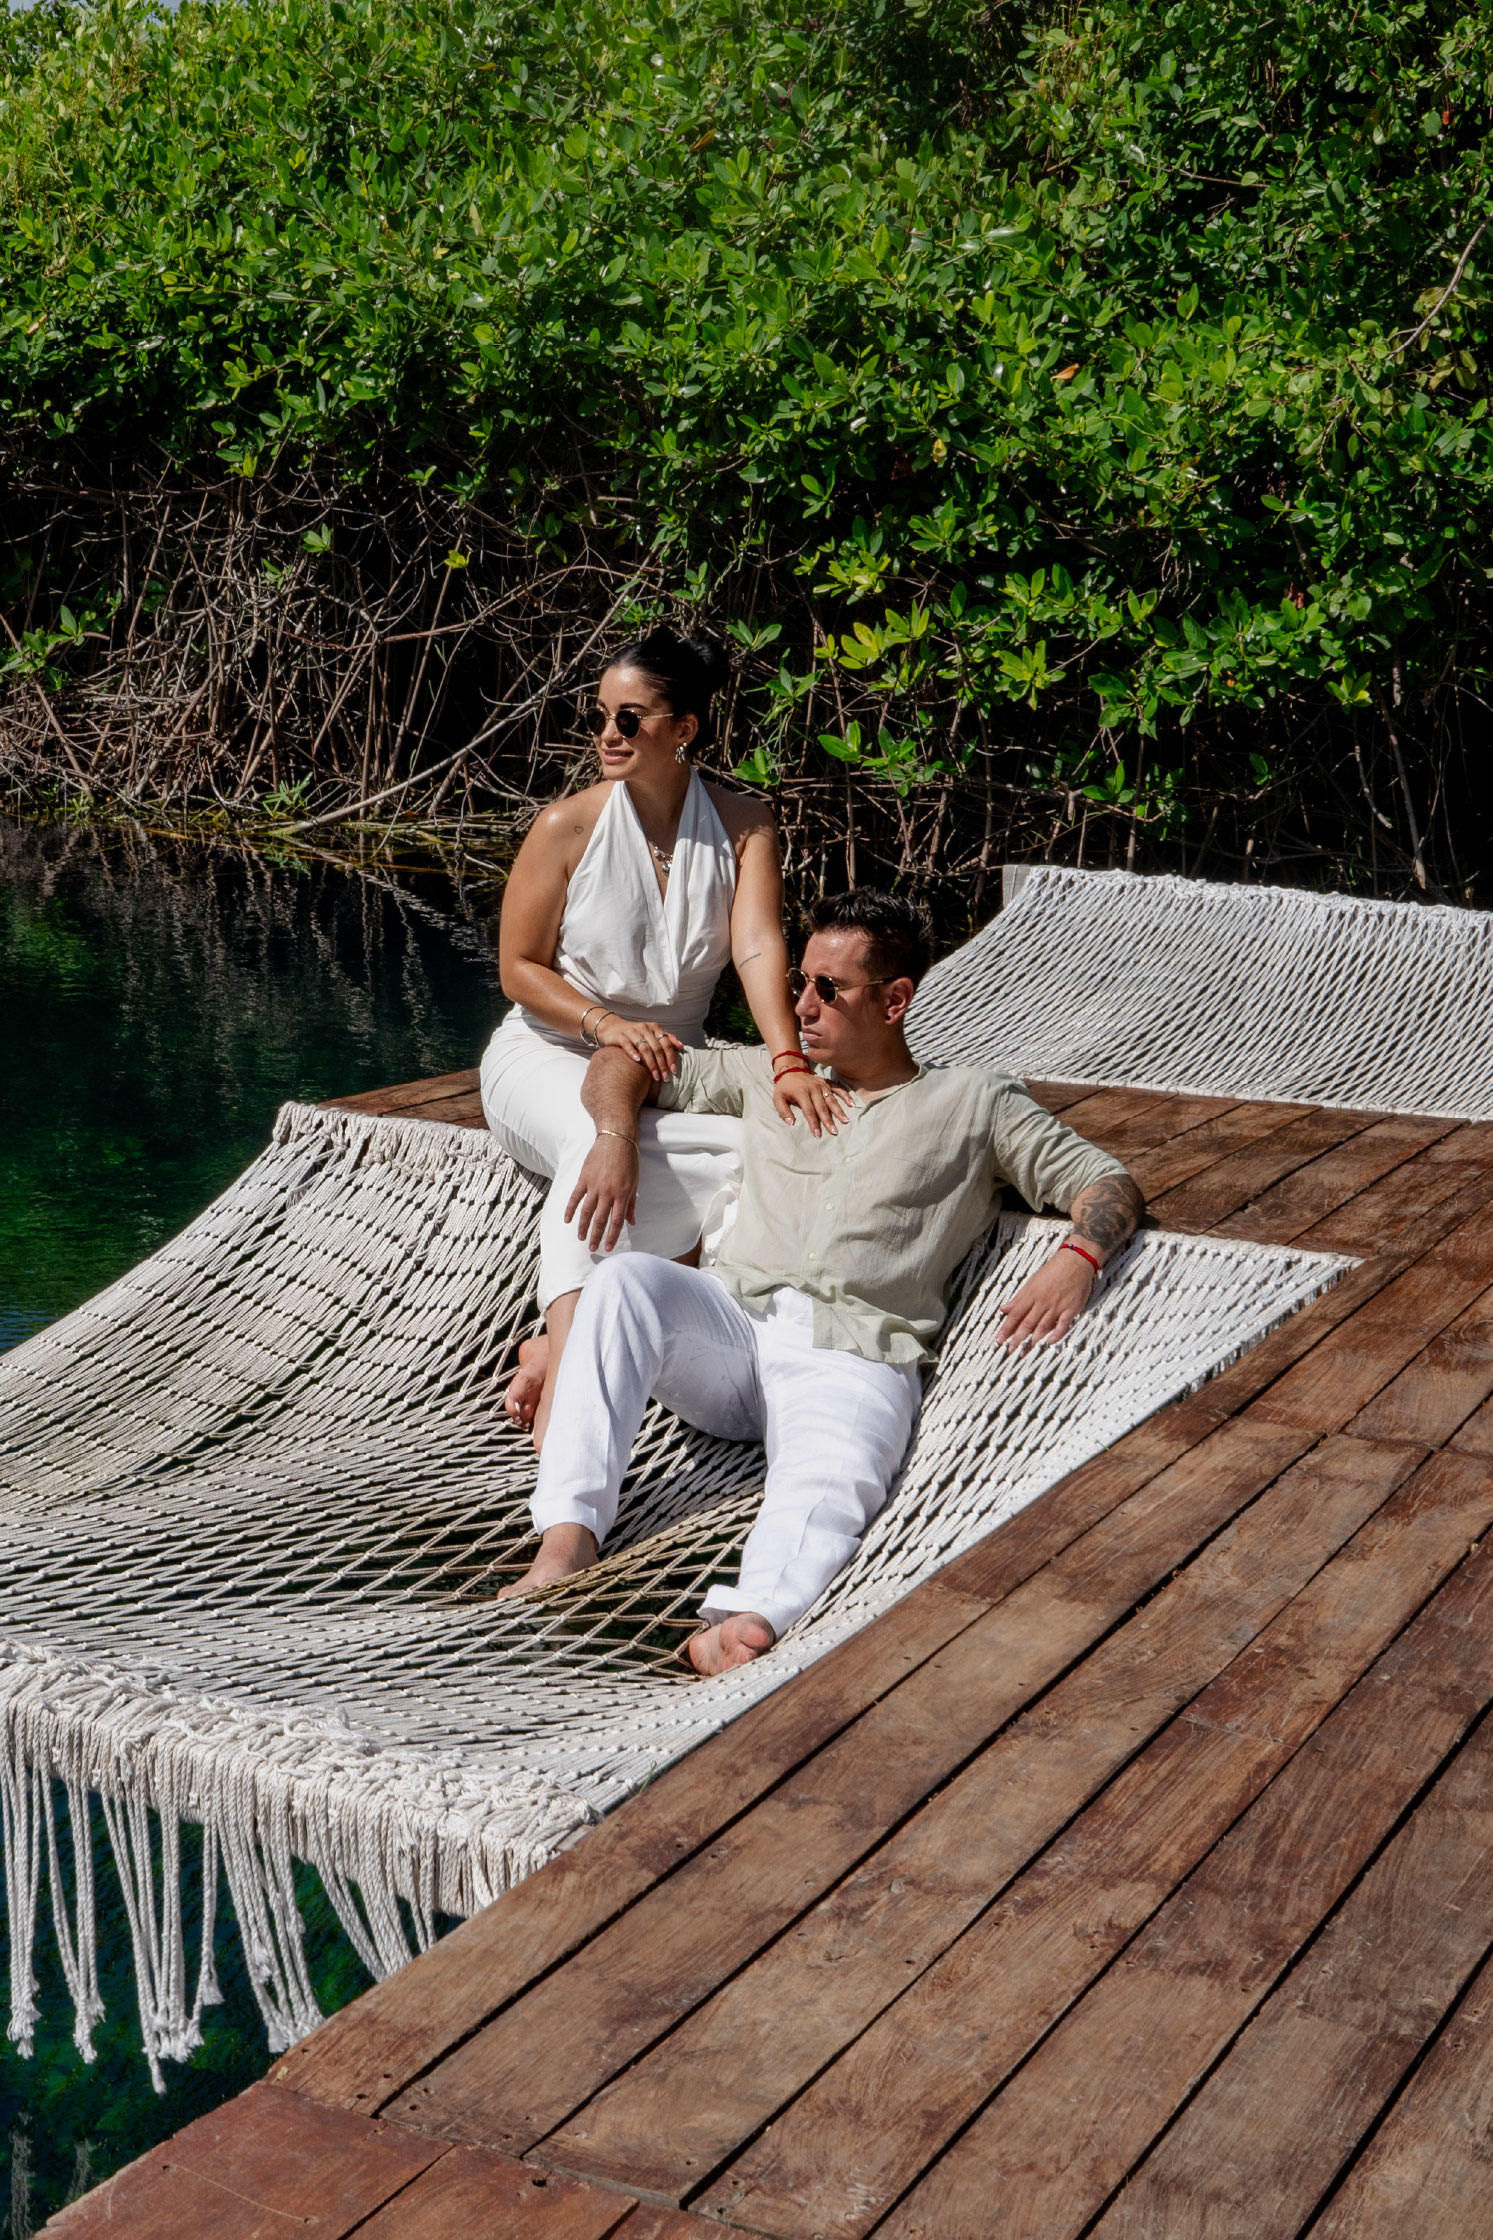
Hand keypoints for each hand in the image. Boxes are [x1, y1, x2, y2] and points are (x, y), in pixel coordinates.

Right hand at [565, 1133, 638, 1250]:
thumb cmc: (629, 1161)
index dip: (612, 1236)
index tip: (608, 1247)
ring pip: (586, 1211)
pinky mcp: (584, 1178)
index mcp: (623, 1194)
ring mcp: (594, 1185)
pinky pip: (575, 1197)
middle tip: (592, 1249)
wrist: (616, 1140)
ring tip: (581, 1238)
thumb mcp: (635, 1182)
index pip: (616, 1221)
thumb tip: (632, 1222)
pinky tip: (567, 1220)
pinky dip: (570, 1209)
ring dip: (583, 1227)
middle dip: (596, 1236)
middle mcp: (608, 1192)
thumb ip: (631, 1204)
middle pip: (600, 1219)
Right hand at [597, 1014, 681, 1082]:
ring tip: (655, 1076)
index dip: (671, 1057)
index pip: (666, 1043)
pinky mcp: (620, 1036)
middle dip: (662, 1064)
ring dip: (651, 1064)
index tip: (674, 1071)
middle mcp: (644, 1028)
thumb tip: (681, 1047)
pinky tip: (638, 1061)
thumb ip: (667, 1039)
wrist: (612, 1027)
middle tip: (664, 1078)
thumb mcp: (652, 1034)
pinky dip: (633, 1053)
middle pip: (657, 1048)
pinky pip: (627, 1044)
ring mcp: (632, 1031)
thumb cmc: (635, 1034)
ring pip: (644, 1048)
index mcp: (654, 1028)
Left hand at [772, 1066, 851, 1135]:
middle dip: (828, 1121)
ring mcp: (821, 1085)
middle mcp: (813, 1089)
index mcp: (802, 1093)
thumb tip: (791, 1124)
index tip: (818, 1135)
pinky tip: (851, 1104)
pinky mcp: (826, 1082)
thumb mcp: (778, 1098)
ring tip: (845, 1121)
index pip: (809, 1111)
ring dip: (839, 1111)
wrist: (791, 1068)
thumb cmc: (785, 1087)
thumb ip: (783, 1111)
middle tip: (834, 1132)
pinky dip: (845, 1095)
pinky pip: (838, 1088)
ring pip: (832, 1099)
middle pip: (822, 1107)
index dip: (814, 1124)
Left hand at [997, 1249, 1095, 1351]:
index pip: (1015, 1315)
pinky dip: (1057, 1334)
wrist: (1076, 1261)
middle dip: (1017, 1339)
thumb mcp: (1032, 1282)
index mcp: (1031, 1294)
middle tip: (1009, 1351)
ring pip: (1043, 1326)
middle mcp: (1043, 1302)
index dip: (1006, 1329)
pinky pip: (1063, 1324)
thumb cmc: (1053, 1270)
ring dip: (1033, 1340)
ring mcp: (1057, 1306)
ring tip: (1025, 1352)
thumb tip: (1004, 1309)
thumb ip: (1018, 1298)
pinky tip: (1050, 1342)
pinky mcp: (1071, 1308)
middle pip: (1027, 1323)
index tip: (999, 1340)